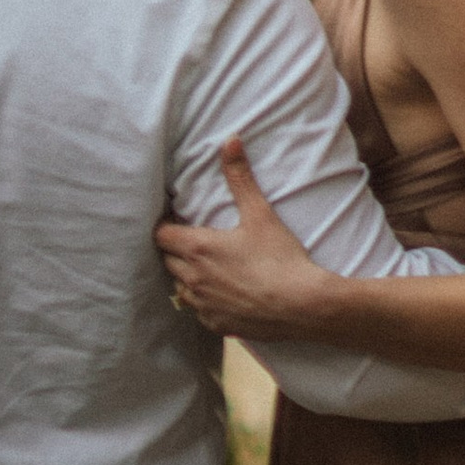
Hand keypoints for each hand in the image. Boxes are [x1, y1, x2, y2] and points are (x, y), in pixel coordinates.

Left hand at [155, 138, 333, 339]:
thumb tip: (230, 140)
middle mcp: (192, 279)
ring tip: (205, 265)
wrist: (302, 305)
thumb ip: (240, 177)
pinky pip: (199, 311)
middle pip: (167, 260)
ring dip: (186, 275)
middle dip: (175, 249)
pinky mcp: (216, 325)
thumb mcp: (259, 213)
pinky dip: (204, 300)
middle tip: (192, 238)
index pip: (161, 235)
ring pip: (180, 288)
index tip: (175, 219)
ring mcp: (203, 306)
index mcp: (197, 249)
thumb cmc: (280, 257)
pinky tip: (222, 292)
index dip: (165, 226)